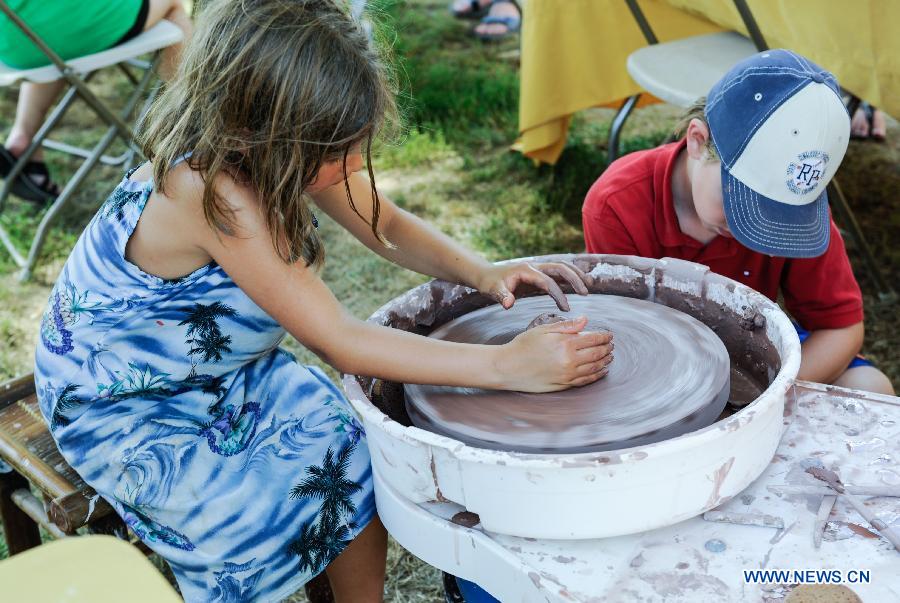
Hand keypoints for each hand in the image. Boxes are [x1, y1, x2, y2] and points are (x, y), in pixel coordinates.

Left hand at [476, 261, 592, 311]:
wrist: (487, 275)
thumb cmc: (491, 283)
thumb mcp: (493, 290)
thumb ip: (502, 296)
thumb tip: (509, 304)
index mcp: (526, 270)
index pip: (547, 281)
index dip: (558, 294)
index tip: (566, 308)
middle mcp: (535, 266)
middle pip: (560, 268)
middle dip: (574, 279)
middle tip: (585, 292)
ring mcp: (538, 268)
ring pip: (562, 267)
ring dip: (576, 274)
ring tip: (589, 285)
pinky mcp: (540, 273)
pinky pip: (558, 273)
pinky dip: (570, 276)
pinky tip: (579, 284)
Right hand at [495, 316, 612, 391]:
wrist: (508, 367)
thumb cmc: (523, 346)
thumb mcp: (543, 330)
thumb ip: (566, 326)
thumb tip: (585, 320)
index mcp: (565, 343)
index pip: (593, 338)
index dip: (604, 336)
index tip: (609, 335)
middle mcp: (570, 360)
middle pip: (597, 353)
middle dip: (607, 348)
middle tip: (611, 345)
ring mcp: (568, 374)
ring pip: (595, 367)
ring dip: (605, 361)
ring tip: (610, 356)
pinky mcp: (564, 385)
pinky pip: (586, 380)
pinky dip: (597, 375)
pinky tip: (602, 371)